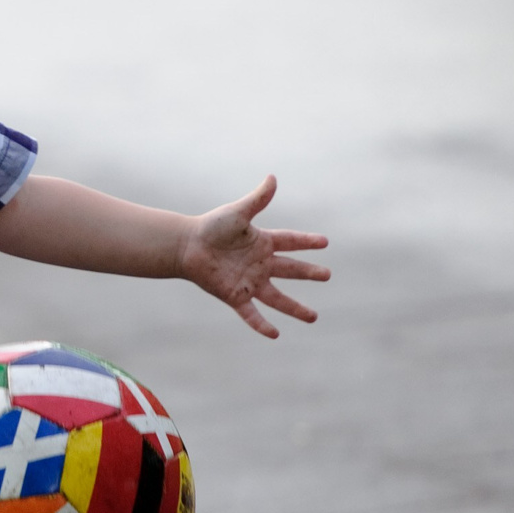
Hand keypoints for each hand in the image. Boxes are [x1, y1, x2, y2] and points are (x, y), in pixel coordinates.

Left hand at [181, 176, 329, 337]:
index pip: (290, 242)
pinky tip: (275, 335)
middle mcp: (260, 264)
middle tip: (327, 275)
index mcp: (262, 243)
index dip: (307, 242)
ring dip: (295, 308)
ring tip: (314, 317)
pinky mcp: (235, 296)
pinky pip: (251, 313)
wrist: (186, 246)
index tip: (324, 242)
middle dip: (309, 273)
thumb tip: (273, 178)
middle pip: (290, 270)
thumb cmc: (211, 227)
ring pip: (277, 298)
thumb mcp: (237, 213)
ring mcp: (249, 282)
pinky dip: (261, 324)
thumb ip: (257, 200)